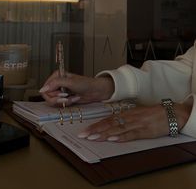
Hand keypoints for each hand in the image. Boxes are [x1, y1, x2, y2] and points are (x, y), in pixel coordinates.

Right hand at [39, 71, 113, 106]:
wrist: (95, 91)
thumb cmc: (85, 83)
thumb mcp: (70, 82)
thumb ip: (55, 84)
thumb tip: (43, 89)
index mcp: (56, 76)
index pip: (45, 88)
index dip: (52, 93)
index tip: (61, 93)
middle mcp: (56, 83)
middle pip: (48, 96)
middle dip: (58, 99)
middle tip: (66, 96)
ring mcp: (60, 91)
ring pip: (53, 101)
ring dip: (64, 101)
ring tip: (72, 97)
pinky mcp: (64, 98)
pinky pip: (60, 104)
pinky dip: (67, 103)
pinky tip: (74, 98)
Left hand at [77, 102, 191, 141]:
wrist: (169, 113)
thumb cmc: (152, 114)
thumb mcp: (135, 113)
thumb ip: (124, 118)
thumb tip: (111, 123)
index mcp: (125, 113)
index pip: (107, 119)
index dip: (95, 125)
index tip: (85, 130)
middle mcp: (128, 117)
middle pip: (109, 123)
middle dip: (95, 130)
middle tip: (84, 135)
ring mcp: (136, 124)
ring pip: (117, 128)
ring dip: (104, 133)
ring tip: (93, 138)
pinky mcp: (144, 131)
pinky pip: (131, 134)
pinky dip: (121, 137)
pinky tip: (113, 139)